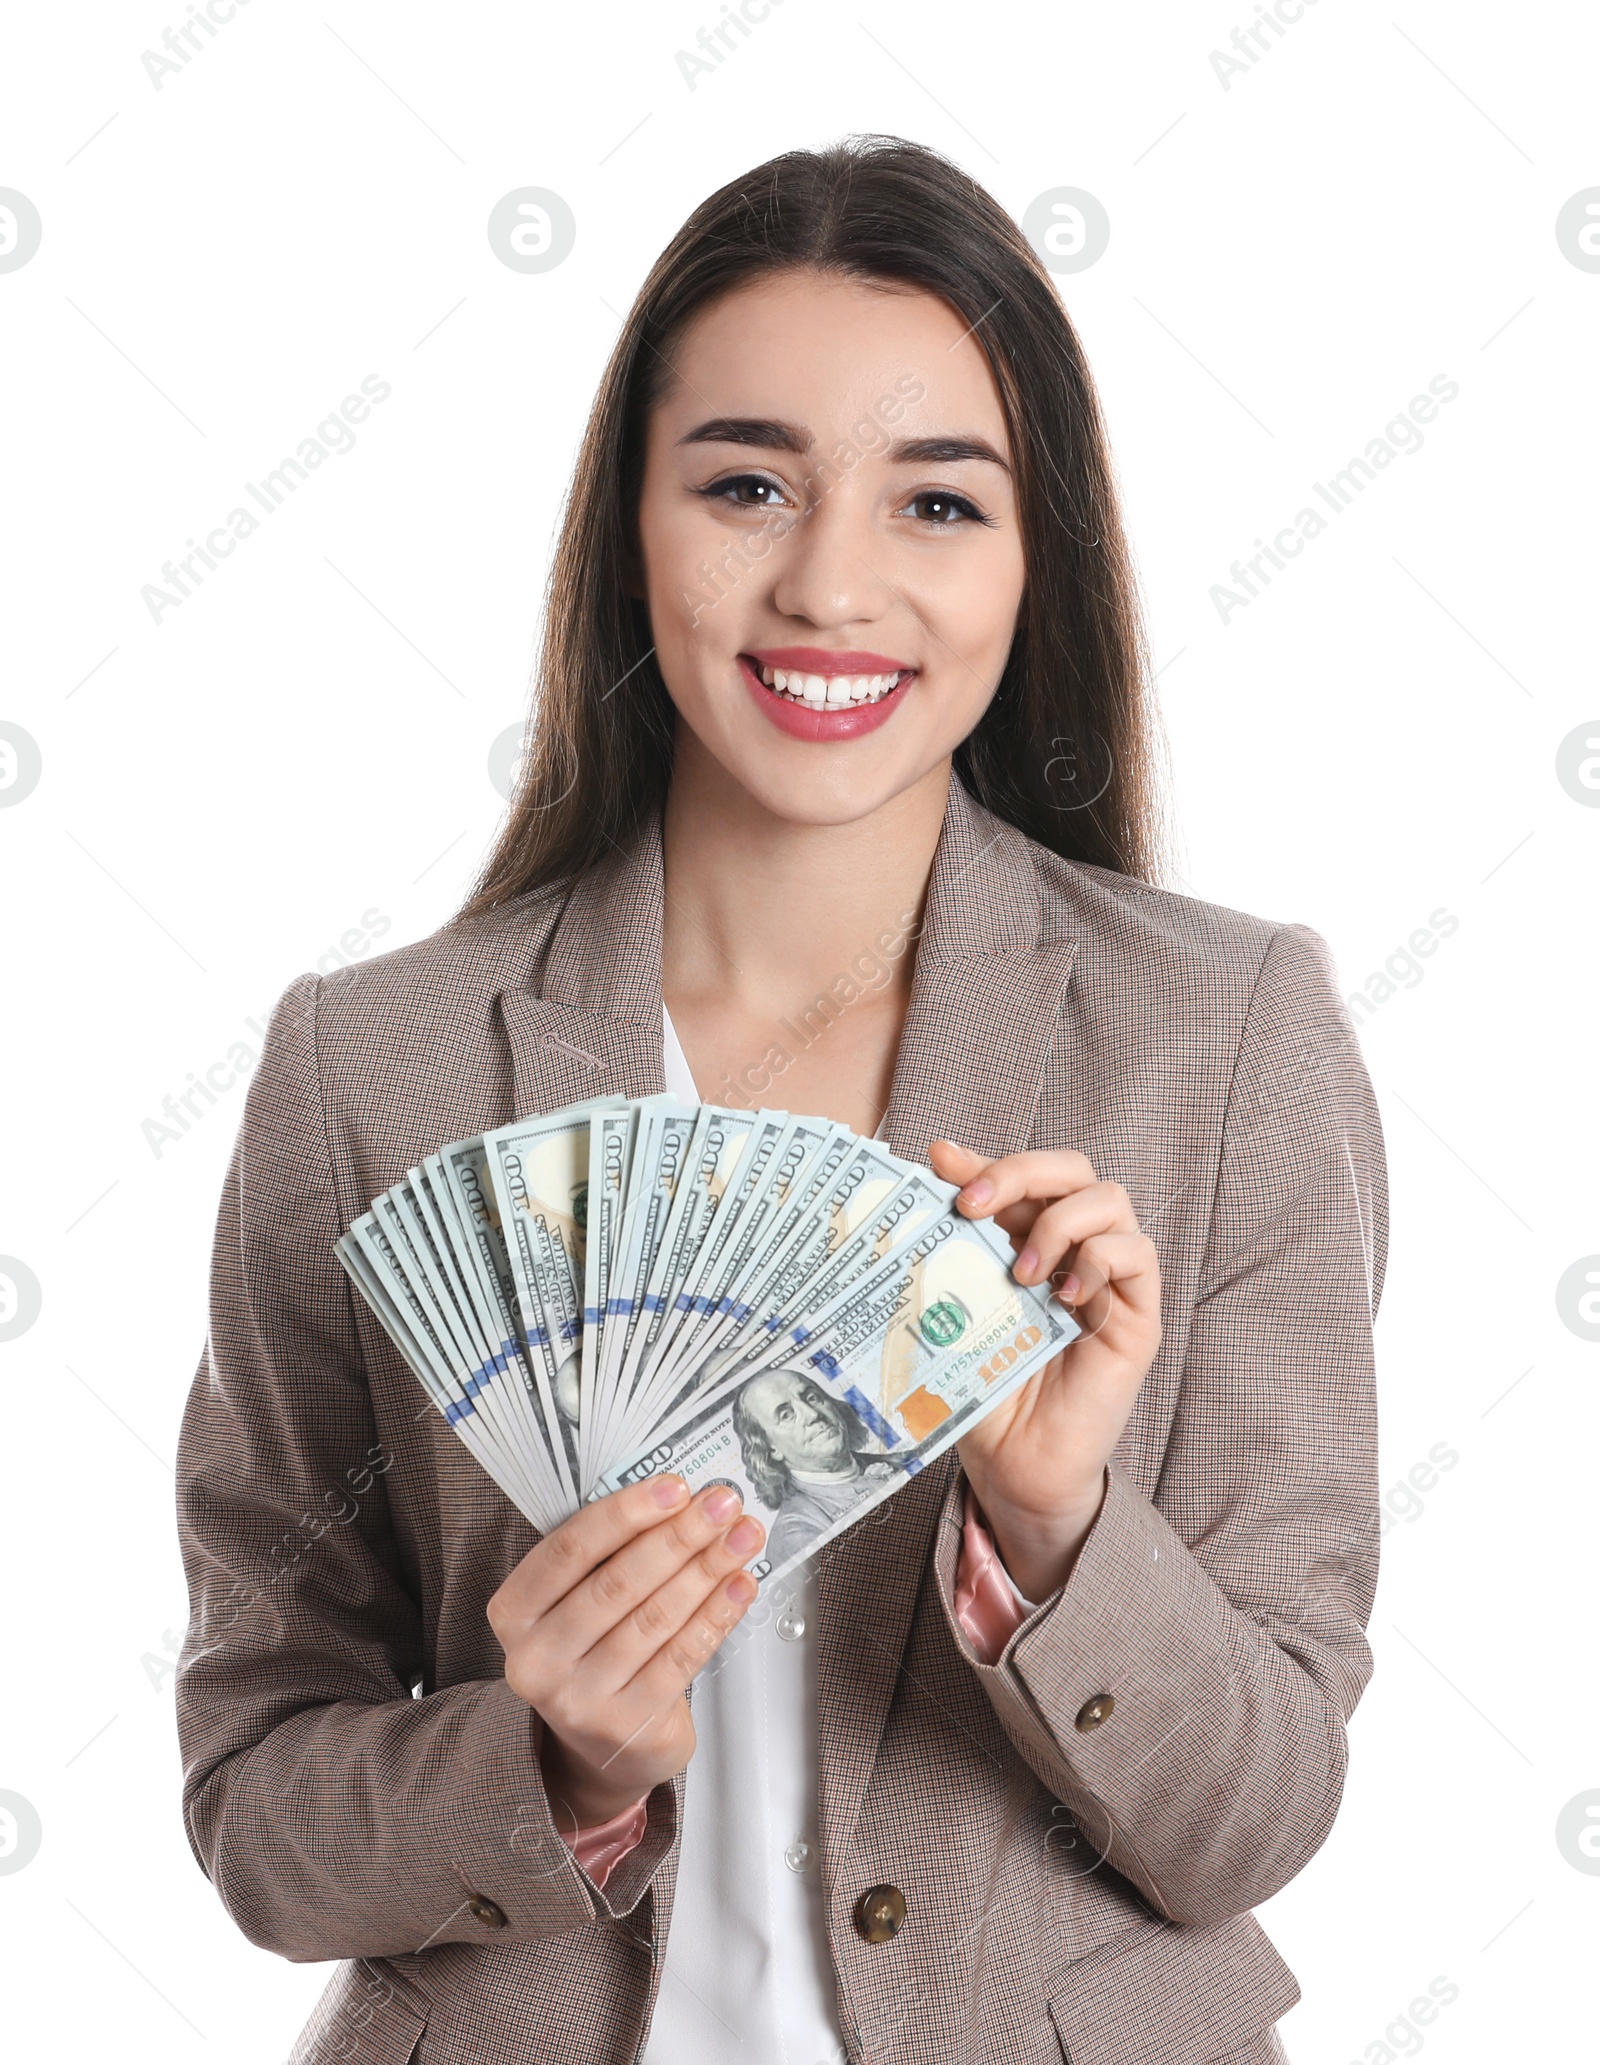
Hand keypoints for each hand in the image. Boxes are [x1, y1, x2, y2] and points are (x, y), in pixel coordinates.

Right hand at [487, 1478, 765, 1829]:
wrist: (602, 1749)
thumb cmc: (593, 1650)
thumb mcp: (577, 1601)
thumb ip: (608, 1554)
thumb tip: (679, 1499)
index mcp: (514, 1612)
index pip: (570, 1548)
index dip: (626, 1512)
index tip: (676, 1486)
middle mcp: (536, 1658)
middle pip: (618, 1582)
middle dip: (679, 1535)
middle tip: (723, 1503)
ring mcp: (580, 1698)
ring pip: (654, 1618)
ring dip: (707, 1569)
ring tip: (743, 1536)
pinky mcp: (627, 1724)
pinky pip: (681, 1657)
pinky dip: (717, 1615)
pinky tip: (741, 1584)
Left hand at [928, 1140, 1162, 1602]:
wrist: (1013, 1464)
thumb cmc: (980, 1388)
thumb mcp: (953, 1310)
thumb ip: (945, 1253)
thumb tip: (913, 1196)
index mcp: (1025, 1237)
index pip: (1018, 1174)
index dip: (983, 1159)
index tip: (937, 1161)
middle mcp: (1072, 1246)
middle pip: (1071, 1168)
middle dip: (1019, 1171)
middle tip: (973, 1204)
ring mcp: (1109, 1277)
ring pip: (1110, 1198)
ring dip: (1059, 1220)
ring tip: (1022, 1273)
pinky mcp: (1137, 1314)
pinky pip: (1137, 1254)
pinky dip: (1100, 1259)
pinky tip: (1063, 1296)